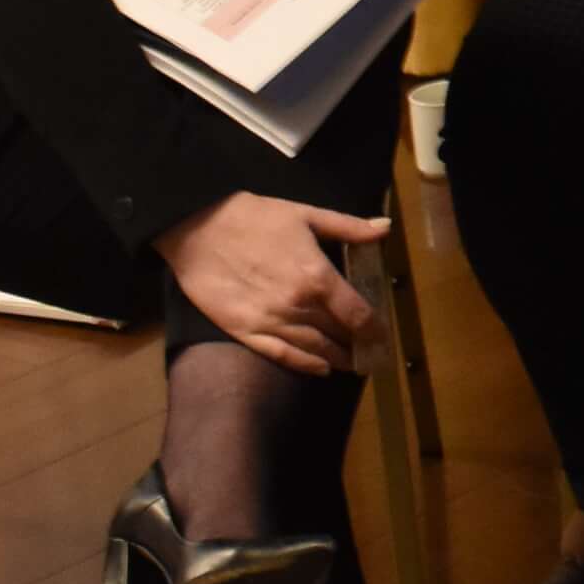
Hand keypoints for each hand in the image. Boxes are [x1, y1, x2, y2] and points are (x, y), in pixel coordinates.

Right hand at [152, 193, 387, 376]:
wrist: (199, 227)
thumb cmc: (255, 217)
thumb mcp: (306, 214)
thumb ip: (349, 227)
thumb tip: (385, 228)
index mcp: (318, 278)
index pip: (357, 314)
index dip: (375, 329)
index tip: (383, 337)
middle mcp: (298, 306)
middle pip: (337, 334)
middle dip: (358, 345)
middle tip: (371, 352)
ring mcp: (271, 322)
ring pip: (314, 349)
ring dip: (336, 359)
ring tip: (351, 364)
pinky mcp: (244, 331)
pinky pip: (281, 355)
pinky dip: (305, 365)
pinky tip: (320, 369)